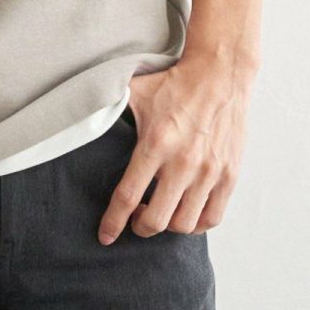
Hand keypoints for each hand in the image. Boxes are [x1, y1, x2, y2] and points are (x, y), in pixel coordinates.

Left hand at [97, 58, 255, 242]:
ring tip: (160, 211)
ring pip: (184, 224)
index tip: (106, 236)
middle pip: (156, 220)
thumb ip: (108, 105)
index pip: (128, 195)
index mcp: (156, 143)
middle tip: (136, 218)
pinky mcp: (229, 175)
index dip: (113, 221)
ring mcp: (209, 172)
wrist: (220, 73)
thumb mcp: (136, 90)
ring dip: (167, 226)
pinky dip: (196, 224)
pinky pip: (212, 218)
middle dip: (140, 227)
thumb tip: (81, 112)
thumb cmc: (175, 83)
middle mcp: (183, 162)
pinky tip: (185, 211)